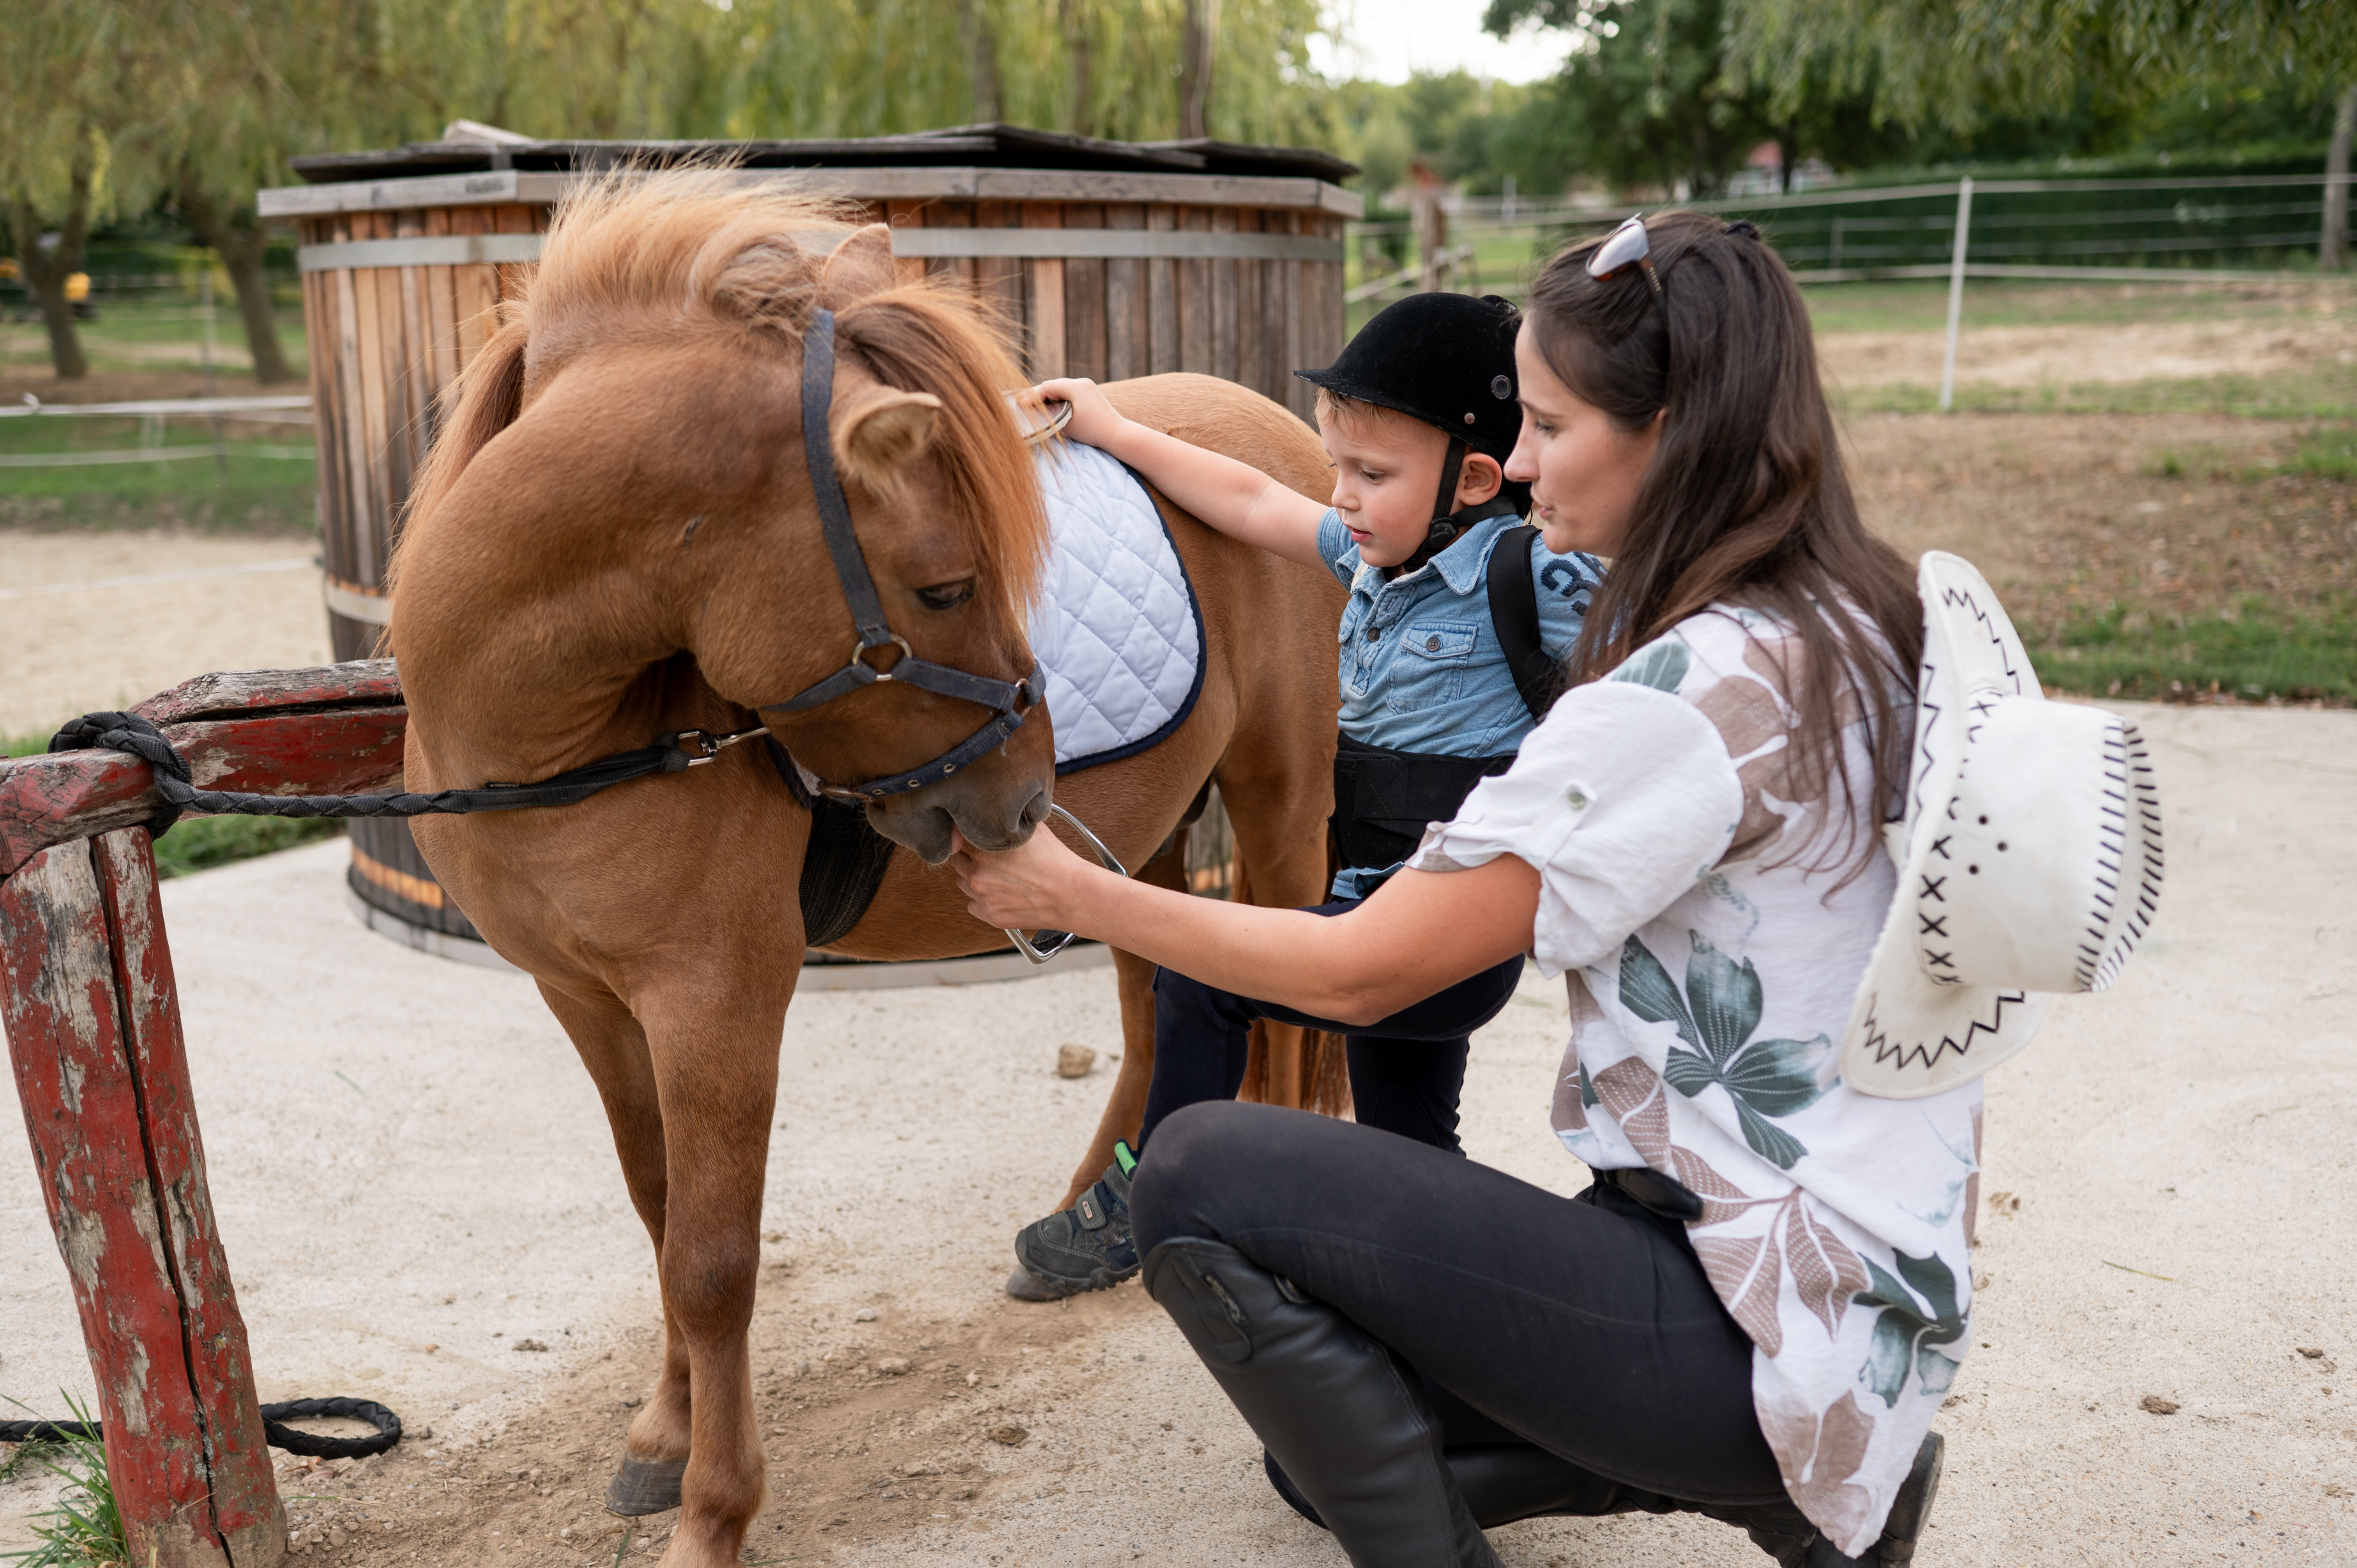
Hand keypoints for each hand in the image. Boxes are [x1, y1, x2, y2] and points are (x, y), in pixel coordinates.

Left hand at [949, 821, 1093, 933]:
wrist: (1071, 894)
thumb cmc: (1056, 861)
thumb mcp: (1031, 828)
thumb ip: (1007, 820)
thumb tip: (996, 813)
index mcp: (983, 848)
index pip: (958, 836)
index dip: (968, 834)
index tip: (977, 837)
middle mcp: (978, 873)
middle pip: (958, 860)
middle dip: (970, 856)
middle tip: (991, 856)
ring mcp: (983, 896)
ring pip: (963, 883)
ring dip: (974, 877)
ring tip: (997, 875)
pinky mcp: (991, 915)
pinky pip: (973, 905)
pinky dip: (982, 899)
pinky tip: (1000, 892)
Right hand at [1026, 377, 1125, 449]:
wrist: (1117, 433)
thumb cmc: (1092, 431)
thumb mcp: (1066, 423)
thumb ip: (1049, 414)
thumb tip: (1034, 410)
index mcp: (1075, 387)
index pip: (1047, 387)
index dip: (1032, 396)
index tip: (1020, 404)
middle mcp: (1081, 382)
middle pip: (1053, 385)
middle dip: (1038, 394)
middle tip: (1021, 401)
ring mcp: (1087, 386)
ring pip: (1060, 388)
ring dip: (1048, 395)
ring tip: (1033, 403)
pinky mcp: (1089, 392)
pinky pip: (1069, 391)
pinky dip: (1058, 397)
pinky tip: (1050, 403)